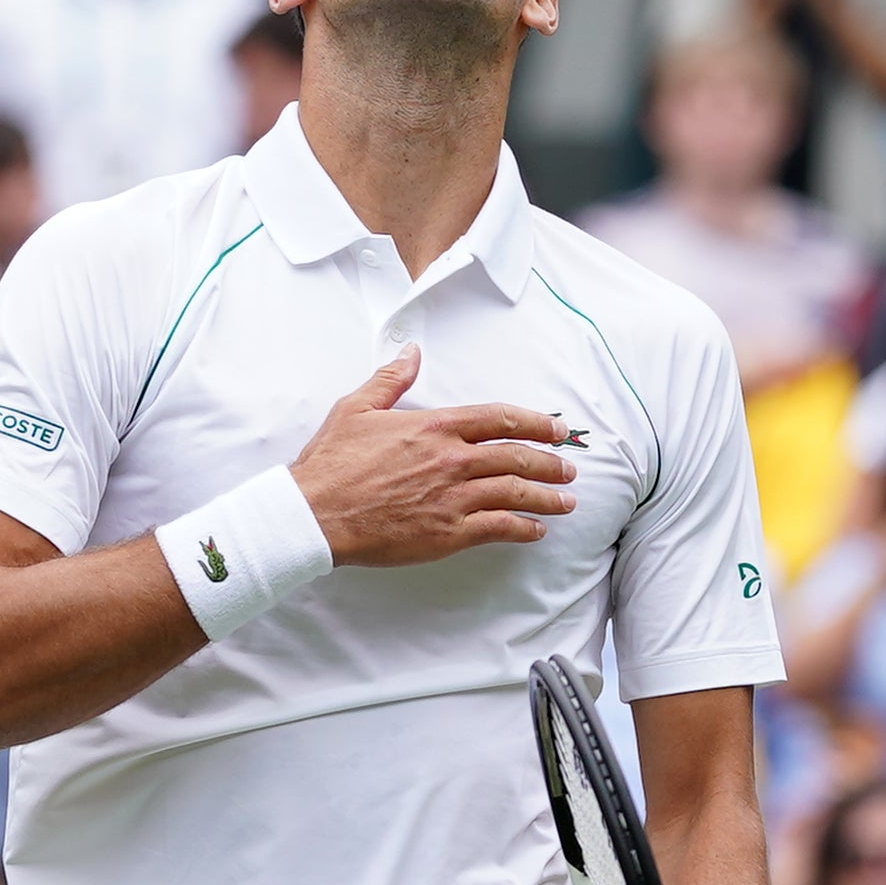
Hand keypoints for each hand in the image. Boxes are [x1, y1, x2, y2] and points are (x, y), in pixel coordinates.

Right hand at [289, 352, 578, 566]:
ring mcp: (453, 497)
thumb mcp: (357, 408)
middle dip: (550, 462)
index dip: (534, 423)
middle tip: (570, 468)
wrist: (316, 512)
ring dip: (547, 496)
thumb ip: (390, 379)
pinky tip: (537, 530)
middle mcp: (452, 459)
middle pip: (517, 456)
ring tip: (567, 500)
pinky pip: (498, 528)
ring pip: (515, 493)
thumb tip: (411, 352)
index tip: (556, 430)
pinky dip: (523, 528)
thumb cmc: (332, 462)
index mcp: (434, 426)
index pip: (499, 418)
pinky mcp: (448, 533)